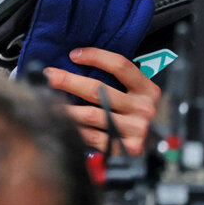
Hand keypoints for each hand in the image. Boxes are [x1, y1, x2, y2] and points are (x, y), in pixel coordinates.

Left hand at [45, 47, 159, 154]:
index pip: (120, 65)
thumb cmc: (138, 116)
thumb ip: (118, 82)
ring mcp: (134, 130)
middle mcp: (143, 109)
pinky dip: (75, 128)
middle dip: (69, 81)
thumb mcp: (137, 95)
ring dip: (65, 107)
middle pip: (98, 90)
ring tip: (50, 102)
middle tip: (50, 75)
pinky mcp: (124, 149)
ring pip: (90, 114)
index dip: (95, 56)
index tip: (74, 55)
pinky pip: (91, 137)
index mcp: (147, 90)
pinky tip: (63, 123)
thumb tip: (78, 63)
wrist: (154, 148)